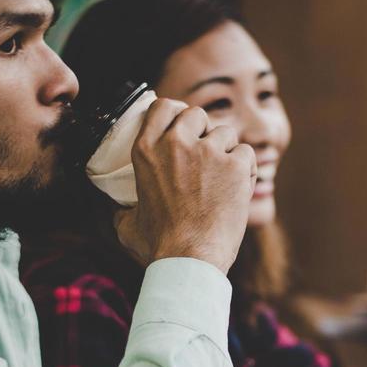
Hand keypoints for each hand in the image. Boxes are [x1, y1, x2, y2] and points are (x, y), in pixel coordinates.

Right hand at [113, 97, 256, 272]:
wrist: (190, 260)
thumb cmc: (158, 246)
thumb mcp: (127, 224)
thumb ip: (124, 209)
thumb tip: (120, 210)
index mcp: (146, 150)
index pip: (162, 106)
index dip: (175, 113)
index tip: (182, 127)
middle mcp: (176, 144)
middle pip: (196, 114)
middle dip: (203, 130)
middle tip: (206, 154)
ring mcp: (208, 152)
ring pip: (225, 132)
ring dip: (226, 150)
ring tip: (223, 176)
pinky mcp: (235, 165)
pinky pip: (246, 153)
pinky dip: (246, 168)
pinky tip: (239, 187)